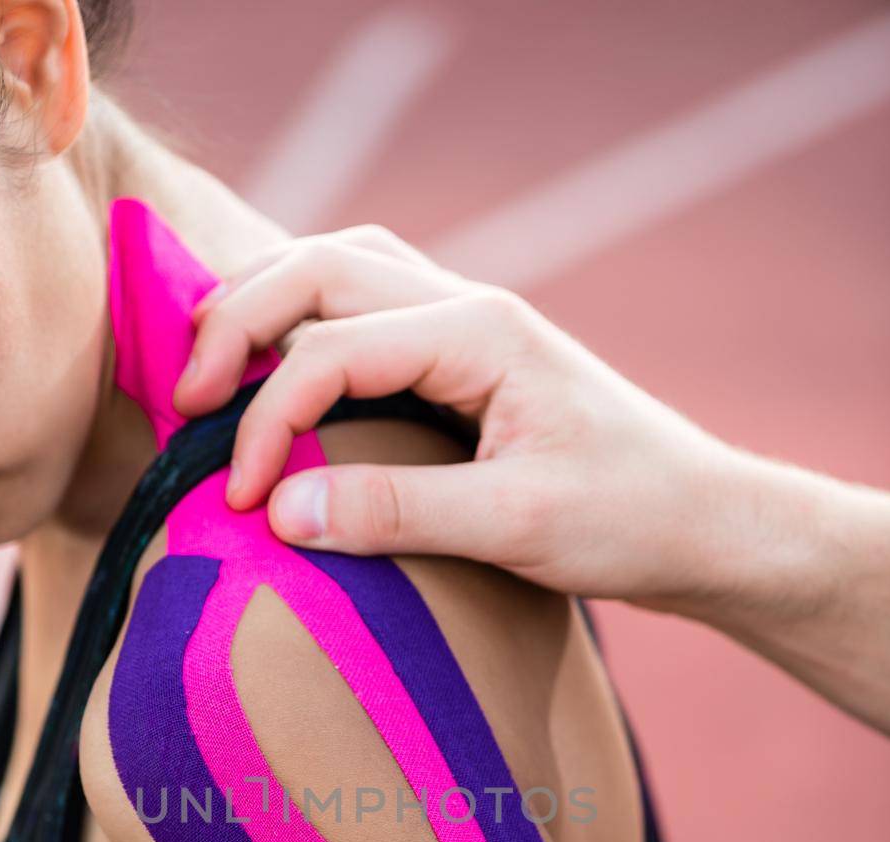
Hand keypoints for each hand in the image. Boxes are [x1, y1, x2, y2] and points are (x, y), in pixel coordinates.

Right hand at [173, 224, 731, 607]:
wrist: (703, 524)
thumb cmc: (629, 519)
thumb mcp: (514, 526)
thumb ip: (396, 513)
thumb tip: (282, 510)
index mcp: (479, 331)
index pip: (333, 346)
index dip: (271, 419)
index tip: (243, 500)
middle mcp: (468, 307)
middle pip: (321, 266)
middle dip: (239, 323)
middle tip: (187, 397)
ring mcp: (469, 327)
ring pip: (341, 271)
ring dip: (270, 308)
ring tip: (215, 370)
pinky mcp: (468, 361)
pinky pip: (368, 312)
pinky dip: (309, 328)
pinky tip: (283, 371)